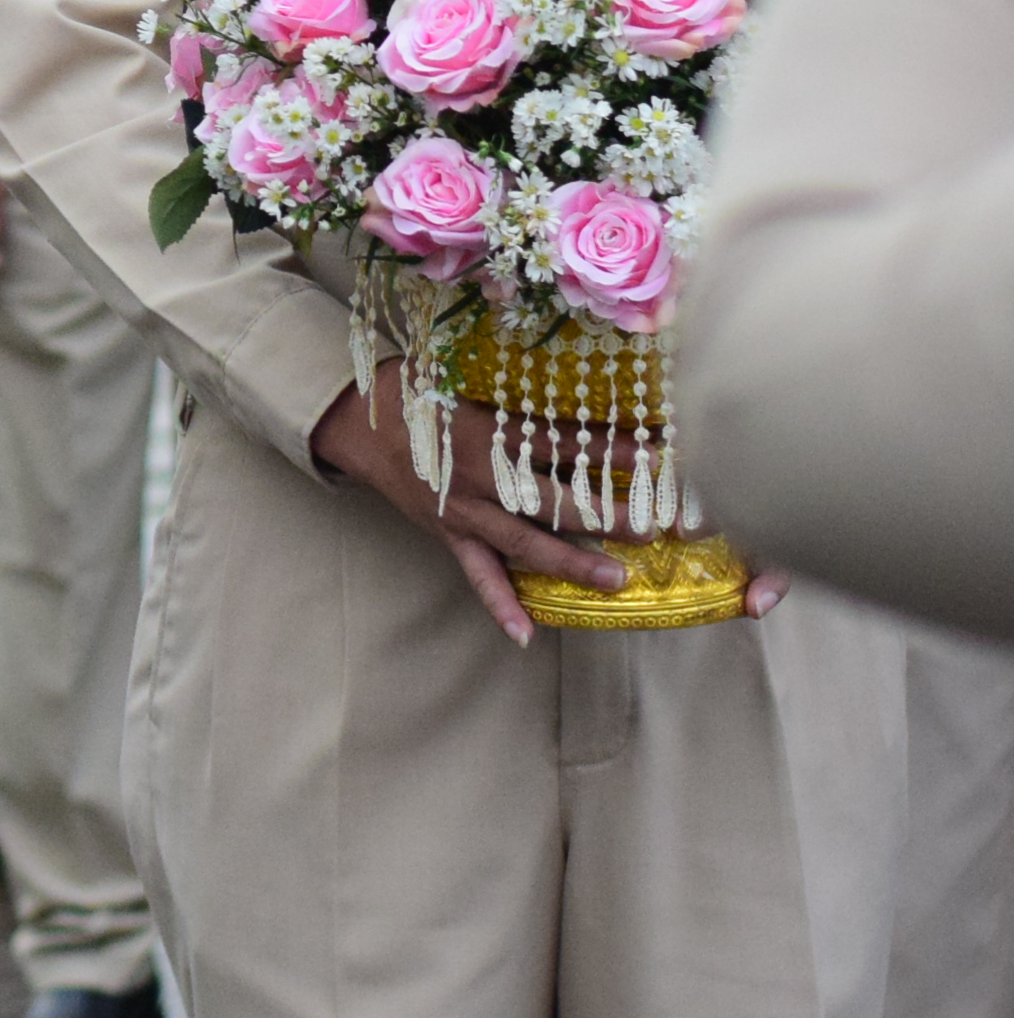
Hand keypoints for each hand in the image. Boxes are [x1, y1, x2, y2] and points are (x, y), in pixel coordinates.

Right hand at [306, 377, 644, 643]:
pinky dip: (500, 605)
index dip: (611, 448)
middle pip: (550, 502)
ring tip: (617, 579)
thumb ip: (522, 395)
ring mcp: (462, 514)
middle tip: (654, 526)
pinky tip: (526, 635)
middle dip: (606, 515)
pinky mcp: (449, 536)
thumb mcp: (468, 383)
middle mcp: (478, 480)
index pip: (561, 443)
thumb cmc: (419, 394)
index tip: (659, 453)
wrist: (358, 424)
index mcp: (486, 435)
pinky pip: (478, 575)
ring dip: (571, 563)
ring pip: (523, 544)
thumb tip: (589, 385)